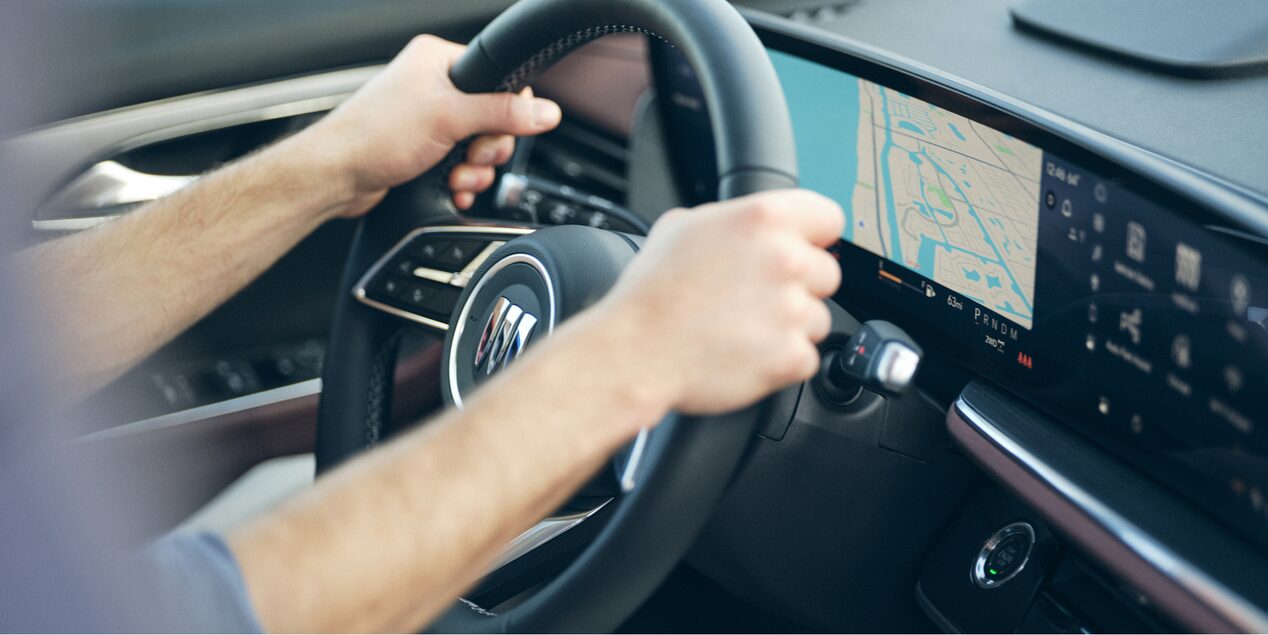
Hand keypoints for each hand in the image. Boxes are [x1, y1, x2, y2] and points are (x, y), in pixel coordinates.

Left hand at [297, 35, 562, 218]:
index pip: (498, 78)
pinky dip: (461, 181)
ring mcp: (428, 119)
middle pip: (493, 118)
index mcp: (439, 60)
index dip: (507, 110)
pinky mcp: (423, 149)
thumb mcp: (449, 118)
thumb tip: (546, 111)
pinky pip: (461, 165)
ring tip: (454, 176)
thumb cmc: (374, 135)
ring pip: (478, 147)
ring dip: (473, 170)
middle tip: (470, 155)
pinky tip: (451, 188)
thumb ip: (503, 113)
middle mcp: (434, 85)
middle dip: (486, 148)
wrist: (336, 175)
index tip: (497, 131)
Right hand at [597, 190, 844, 415]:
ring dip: (790, 327)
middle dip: (799, 287)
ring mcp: (791, 310)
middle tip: (755, 299)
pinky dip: (782, 362)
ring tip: (743, 329)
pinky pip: (806, 358)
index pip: (829, 218)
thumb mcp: (682, 227)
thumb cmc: (652, 294)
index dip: (812, 237)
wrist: (634, 352)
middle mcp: (784, 259)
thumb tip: (749, 225)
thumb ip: (731, 219)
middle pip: (827, 273)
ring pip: (818, 318)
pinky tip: (746, 353)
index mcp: (763, 219)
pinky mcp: (790, 356)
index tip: (800, 250)